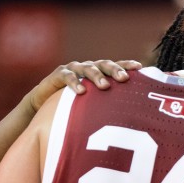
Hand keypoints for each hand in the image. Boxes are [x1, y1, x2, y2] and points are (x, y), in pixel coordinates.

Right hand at [23, 59, 142, 112]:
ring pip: (88, 68)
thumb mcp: (94, 104)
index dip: (126, 64)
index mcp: (100, 72)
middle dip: (115, 70)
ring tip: (105, 86)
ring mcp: (73, 69)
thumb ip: (109, 105)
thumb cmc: (75, 106)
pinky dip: (74, 82)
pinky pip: (67, 76)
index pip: (116, 65)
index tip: (140, 67)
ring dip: (97, 76)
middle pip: (104, 65)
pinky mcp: (58, 75)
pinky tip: (81, 91)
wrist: (44, 105)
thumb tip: (133, 118)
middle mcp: (88, 68)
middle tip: (124, 78)